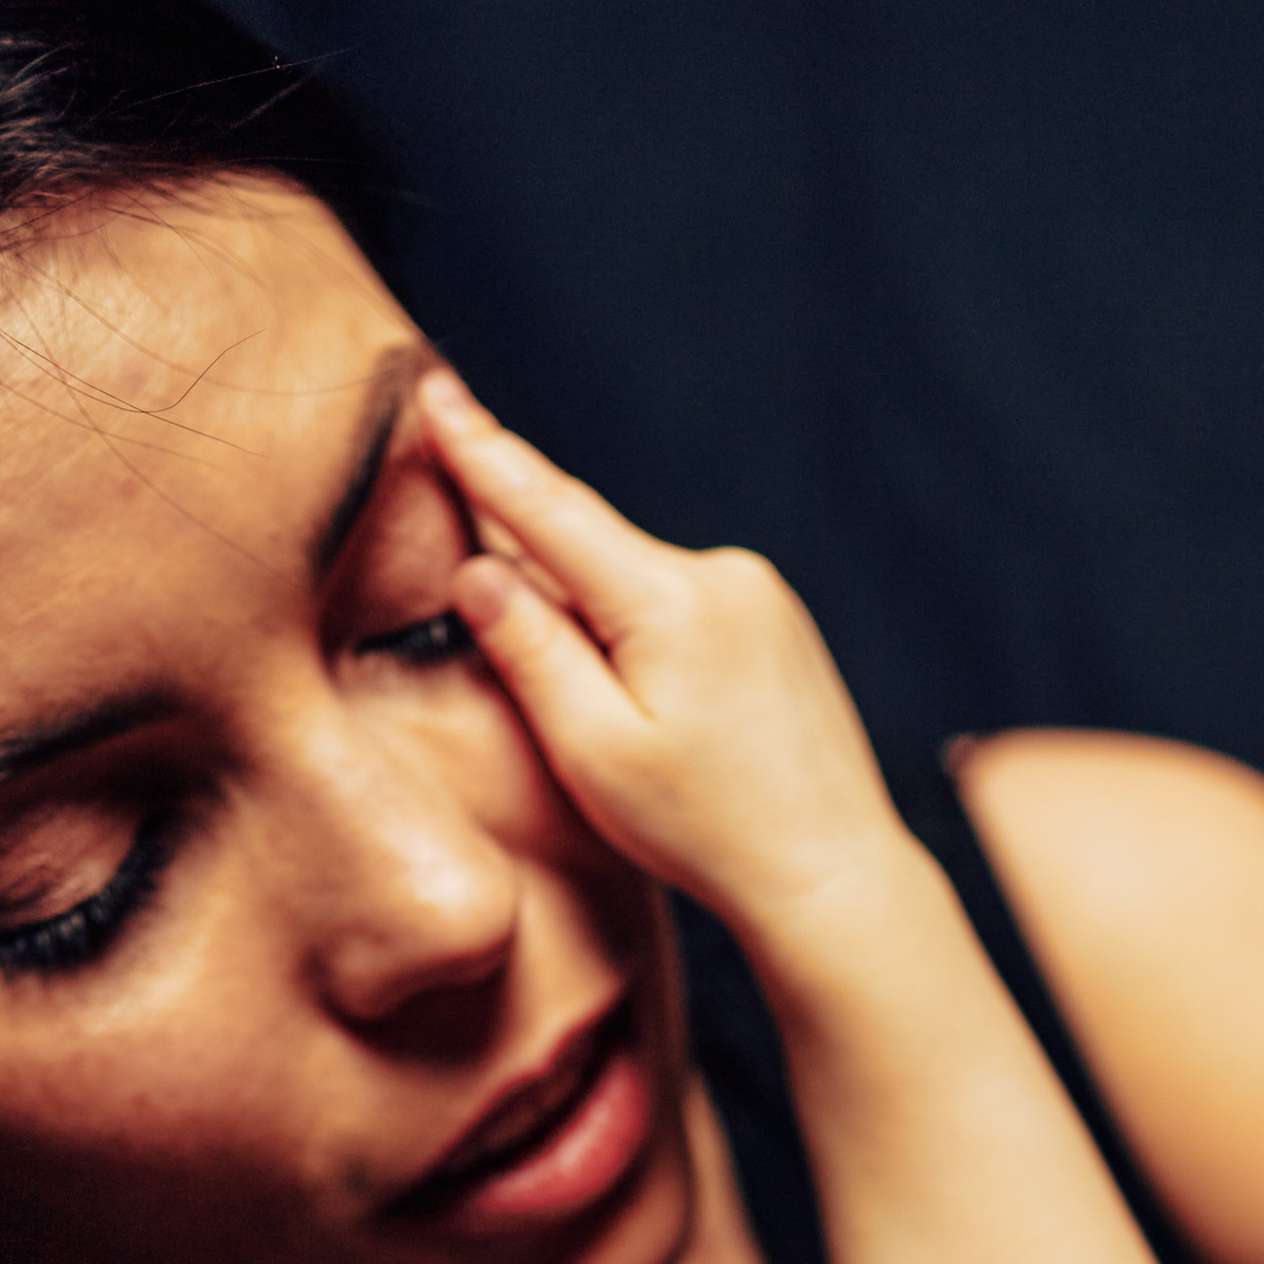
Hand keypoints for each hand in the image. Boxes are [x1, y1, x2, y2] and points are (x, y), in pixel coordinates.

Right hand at [420, 373, 913, 940]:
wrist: (831, 874)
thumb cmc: (708, 831)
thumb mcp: (593, 751)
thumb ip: (530, 651)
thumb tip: (477, 570)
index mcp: (671, 601)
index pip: (550, 509)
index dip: (481, 451)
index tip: (432, 389)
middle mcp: (722, 575)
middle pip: (590, 556)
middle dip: (538, 592)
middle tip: (541, 684)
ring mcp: (759, 593)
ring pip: (634, 587)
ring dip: (599, 633)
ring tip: (632, 738)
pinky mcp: (775, 619)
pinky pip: (678, 608)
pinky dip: (644, 642)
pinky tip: (665, 720)